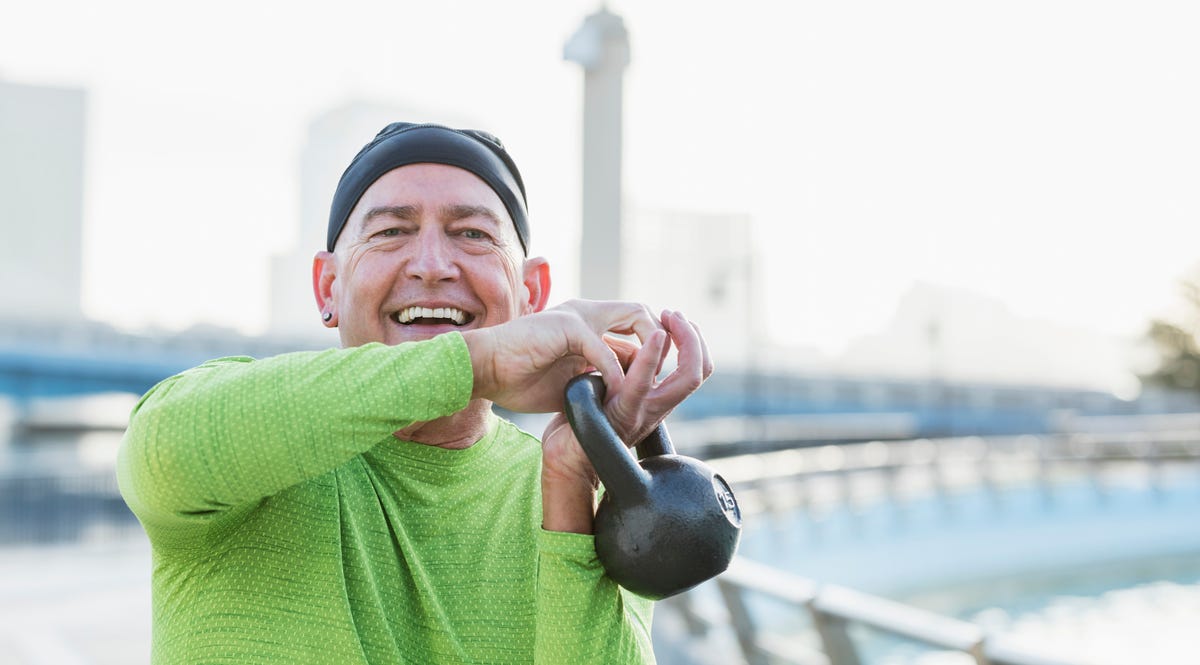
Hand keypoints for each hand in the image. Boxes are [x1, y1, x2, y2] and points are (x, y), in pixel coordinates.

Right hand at [461, 299, 662, 412]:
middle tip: (667, 373)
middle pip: (642, 311)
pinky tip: (614, 394)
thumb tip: (620, 395)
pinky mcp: (566, 326)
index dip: (652, 348)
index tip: (660, 377)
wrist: (482, 370)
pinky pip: (603, 348)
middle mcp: (587, 312)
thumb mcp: (569, 381)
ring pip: (635, 317)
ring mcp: (578, 315)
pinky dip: (613, 372)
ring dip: (649, 348)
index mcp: (587, 324)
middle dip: (664, 338)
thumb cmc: (518, 378)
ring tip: (649, 380)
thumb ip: (595, 379)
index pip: (635, 324)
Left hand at [540, 310, 712, 532]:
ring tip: (672, 320)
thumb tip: (629, 346)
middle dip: (694, 337)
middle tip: (676, 315)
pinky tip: (656, 336)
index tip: (675, 318)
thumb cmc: (584, 423)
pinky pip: (643, 383)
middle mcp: (657, 406)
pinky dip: (651, 357)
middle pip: (699, 371)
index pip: (694, 369)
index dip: (693, 341)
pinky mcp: (623, 413)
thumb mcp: (612, 391)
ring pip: (687, 377)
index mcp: (655, 399)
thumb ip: (626, 374)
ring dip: (685, 342)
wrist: (564, 455)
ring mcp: (644, 412)